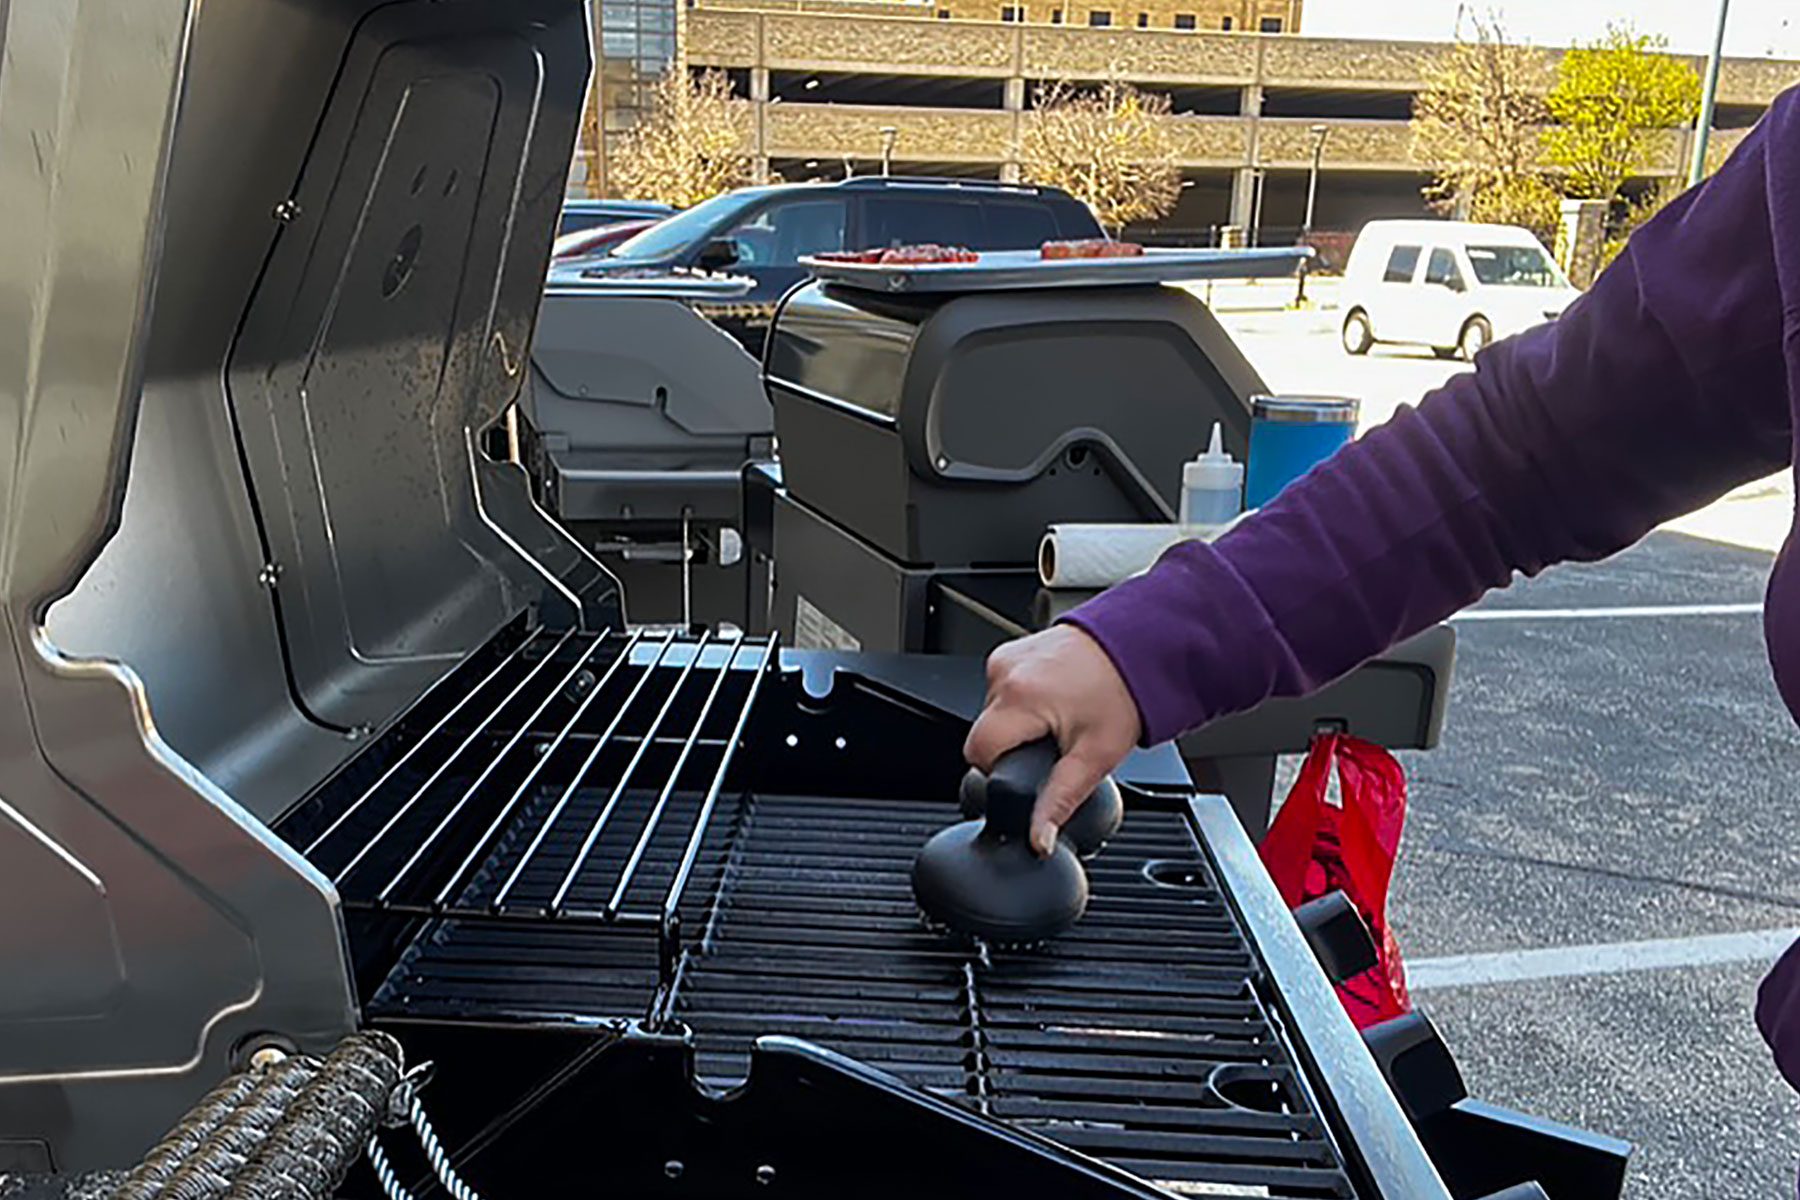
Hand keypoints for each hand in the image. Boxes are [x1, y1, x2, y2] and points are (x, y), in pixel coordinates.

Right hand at [964, 625, 1141, 857]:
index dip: (1000, 771)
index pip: (977, 753)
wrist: (1140, 649)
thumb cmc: (1124, 696)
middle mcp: (1004, 674)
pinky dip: (1021, 701)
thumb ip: (1060, 801)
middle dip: (1012, 747)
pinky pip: (1001, 690)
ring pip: (992, 713)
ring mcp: (1006, 658)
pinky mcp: (1010, 651)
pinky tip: (1052, 699)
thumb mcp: (1095, 758)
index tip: (1029, 768)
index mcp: (1018, 699)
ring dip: (1017, 724)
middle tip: (1053, 743)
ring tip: (1058, 718)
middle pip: (984, 734)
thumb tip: (1038, 839)